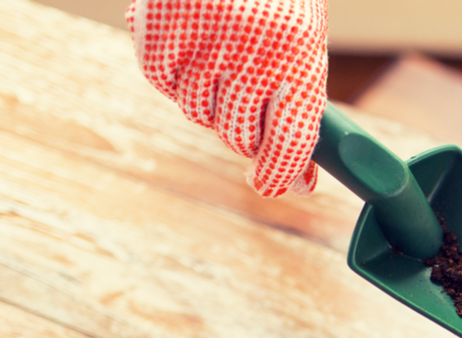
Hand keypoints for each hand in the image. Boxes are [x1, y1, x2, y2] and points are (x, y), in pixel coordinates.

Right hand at [127, 0, 328, 196]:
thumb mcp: (301, 40)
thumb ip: (300, 108)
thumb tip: (294, 182)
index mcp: (299, 57)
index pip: (288, 143)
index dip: (278, 174)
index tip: (270, 185)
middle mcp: (253, 53)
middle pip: (239, 134)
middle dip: (244, 132)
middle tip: (247, 102)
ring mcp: (203, 40)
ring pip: (198, 112)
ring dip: (208, 100)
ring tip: (222, 58)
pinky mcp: (159, 28)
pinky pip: (161, 80)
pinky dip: (172, 73)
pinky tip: (189, 41)